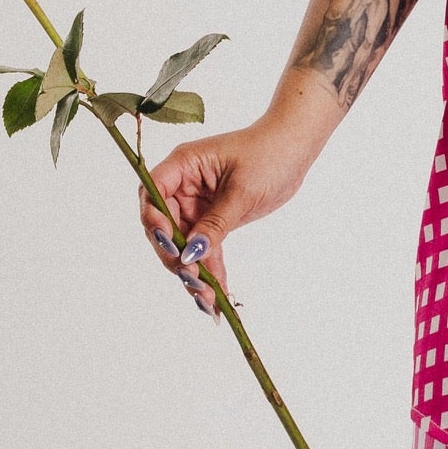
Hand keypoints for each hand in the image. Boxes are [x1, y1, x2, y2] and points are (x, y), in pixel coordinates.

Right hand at [138, 121, 302, 314]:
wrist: (294, 148)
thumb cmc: (268, 155)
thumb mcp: (241, 191)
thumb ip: (215, 224)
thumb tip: (191, 253)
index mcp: (183, 166)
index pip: (153, 195)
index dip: (155, 223)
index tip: (171, 247)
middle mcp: (183, 186)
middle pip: (164, 226)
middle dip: (175, 256)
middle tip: (192, 280)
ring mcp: (196, 204)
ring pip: (184, 244)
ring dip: (193, 271)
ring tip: (206, 299)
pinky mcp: (212, 219)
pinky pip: (205, 248)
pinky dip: (210, 269)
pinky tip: (216, 295)